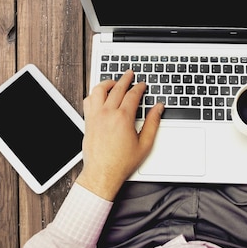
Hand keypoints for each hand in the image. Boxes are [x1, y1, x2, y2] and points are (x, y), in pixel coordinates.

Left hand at [76, 70, 163, 200]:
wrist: (102, 174)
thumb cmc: (121, 163)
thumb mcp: (145, 144)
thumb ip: (153, 123)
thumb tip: (158, 109)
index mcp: (123, 118)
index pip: (132, 95)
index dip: (139, 87)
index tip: (142, 84)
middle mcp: (107, 114)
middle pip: (117, 88)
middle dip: (125, 78)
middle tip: (130, 74)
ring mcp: (95, 116)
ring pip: (99, 90)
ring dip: (108, 83)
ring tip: (114, 82)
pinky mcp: (88, 121)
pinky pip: (88, 101)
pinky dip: (94, 94)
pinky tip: (99, 95)